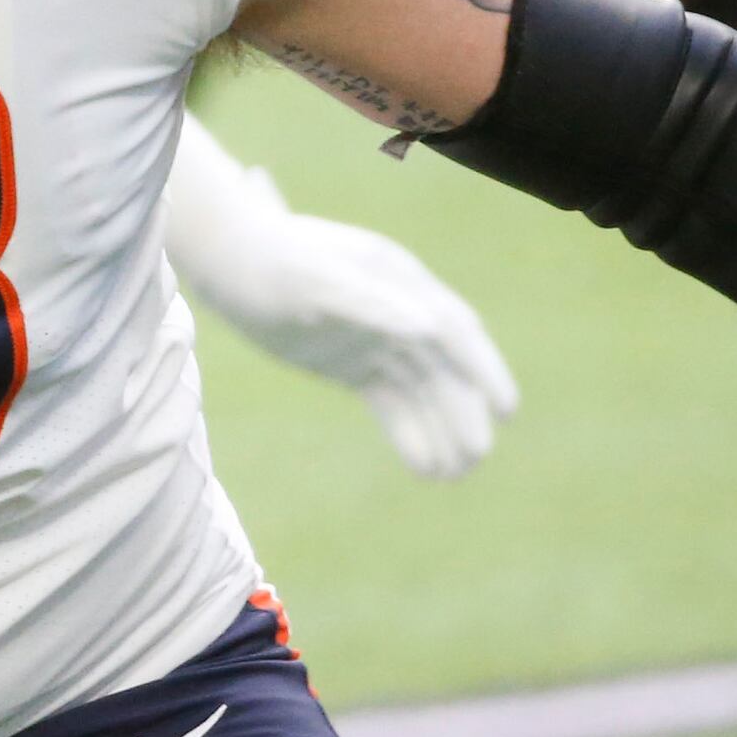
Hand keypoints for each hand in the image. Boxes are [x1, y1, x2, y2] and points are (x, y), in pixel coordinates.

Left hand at [165, 133, 517, 479]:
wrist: (230, 261)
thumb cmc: (273, 262)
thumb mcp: (316, 280)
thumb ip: (371, 304)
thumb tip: (429, 328)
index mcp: (401, 281)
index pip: (457, 330)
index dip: (484, 369)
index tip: (506, 409)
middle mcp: (400, 309)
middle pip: (445, 368)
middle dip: (465, 411)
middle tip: (477, 456)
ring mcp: (378, 339)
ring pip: (422, 391)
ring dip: (442, 429)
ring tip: (455, 475)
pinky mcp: (355, 364)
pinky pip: (392, 403)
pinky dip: (409, 433)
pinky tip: (425, 468)